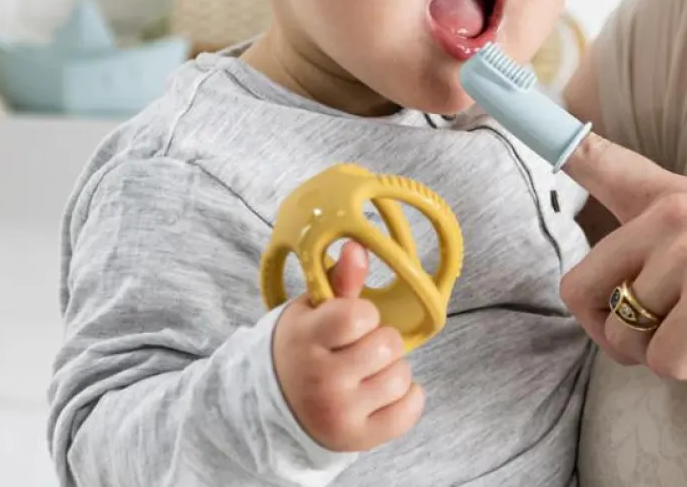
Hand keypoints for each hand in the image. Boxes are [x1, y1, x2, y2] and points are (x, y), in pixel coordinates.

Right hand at [272, 241, 423, 451]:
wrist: (276, 405)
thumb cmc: (302, 346)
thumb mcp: (312, 311)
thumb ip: (340, 281)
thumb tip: (358, 247)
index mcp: (306, 340)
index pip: (358, 316)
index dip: (364, 313)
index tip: (352, 321)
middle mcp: (322, 381)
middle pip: (387, 345)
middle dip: (381, 338)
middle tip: (361, 345)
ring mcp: (341, 414)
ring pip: (401, 376)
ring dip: (392, 367)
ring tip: (370, 368)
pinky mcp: (359, 439)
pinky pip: (410, 410)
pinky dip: (407, 396)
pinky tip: (385, 390)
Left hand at [560, 132, 686, 380]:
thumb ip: (646, 234)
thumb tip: (588, 258)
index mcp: (664, 198)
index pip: (592, 158)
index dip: (538, 126)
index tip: (500, 96)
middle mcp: (672, 216)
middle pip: (580, 290)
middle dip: (615, 330)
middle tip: (668, 329)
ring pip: (622, 334)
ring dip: (668, 352)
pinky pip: (665, 361)